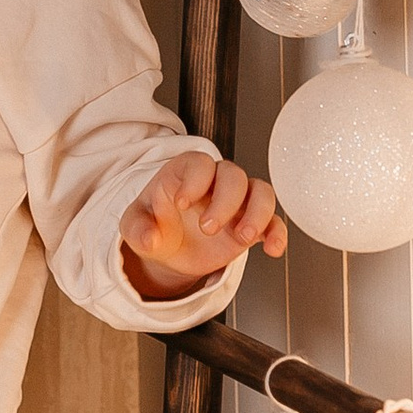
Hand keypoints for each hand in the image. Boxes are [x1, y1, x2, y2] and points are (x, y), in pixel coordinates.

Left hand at [120, 151, 287, 298]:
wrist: (169, 249)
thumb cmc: (154, 224)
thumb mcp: (135, 226)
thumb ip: (138, 230)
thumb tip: (151, 238)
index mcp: (185, 173)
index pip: (199, 163)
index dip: (194, 180)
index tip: (181, 203)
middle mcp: (215, 182)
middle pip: (234, 176)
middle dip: (224, 202)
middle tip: (207, 229)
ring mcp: (237, 202)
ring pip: (261, 192)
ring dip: (257, 213)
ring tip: (244, 237)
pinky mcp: (251, 223)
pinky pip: (274, 221)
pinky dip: (277, 233)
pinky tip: (272, 249)